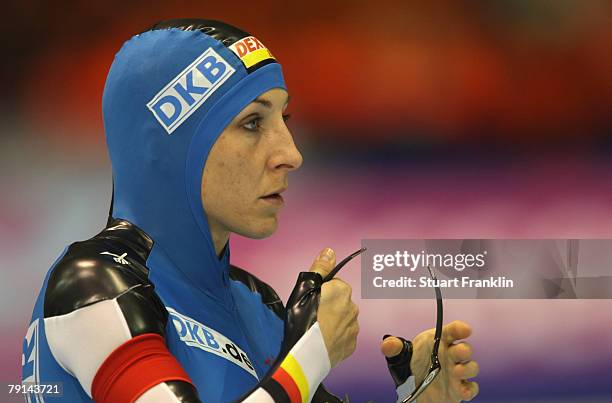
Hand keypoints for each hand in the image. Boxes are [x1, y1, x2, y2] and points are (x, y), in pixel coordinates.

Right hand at [310, 247, 359, 367]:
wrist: (305, 355)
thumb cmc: (302, 321)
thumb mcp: (305, 288)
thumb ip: (320, 268)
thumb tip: (330, 250)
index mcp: (342, 291)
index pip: (333, 284)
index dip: (320, 291)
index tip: (310, 300)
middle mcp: (352, 307)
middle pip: (338, 301)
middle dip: (327, 306)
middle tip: (310, 315)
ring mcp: (353, 328)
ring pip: (342, 319)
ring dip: (332, 322)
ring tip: (315, 330)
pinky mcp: (351, 346)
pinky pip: (343, 337)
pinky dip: (334, 338)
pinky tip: (321, 341)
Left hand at [381, 320, 478, 401]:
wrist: (413, 389)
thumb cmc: (412, 366)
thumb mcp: (399, 356)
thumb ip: (393, 347)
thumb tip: (388, 343)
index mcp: (439, 342)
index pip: (452, 331)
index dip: (459, 328)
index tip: (464, 329)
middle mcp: (450, 355)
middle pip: (464, 348)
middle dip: (464, 349)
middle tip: (458, 351)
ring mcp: (457, 372)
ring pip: (471, 367)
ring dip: (468, 368)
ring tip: (457, 371)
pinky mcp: (459, 388)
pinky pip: (471, 388)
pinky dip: (470, 389)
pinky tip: (463, 391)